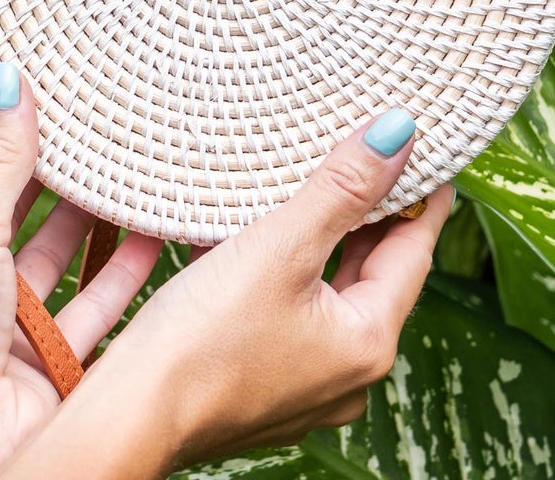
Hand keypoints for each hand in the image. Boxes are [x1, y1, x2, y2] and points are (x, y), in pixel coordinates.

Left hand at [0, 65, 162, 479]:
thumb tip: (4, 80)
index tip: (4, 75)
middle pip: (6, 211)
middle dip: (42, 166)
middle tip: (81, 111)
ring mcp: (6, 326)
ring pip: (56, 256)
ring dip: (89, 215)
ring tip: (125, 159)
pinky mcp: (51, 361)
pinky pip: (95, 304)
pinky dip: (125, 270)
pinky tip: (156, 229)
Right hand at [0, 109, 451, 476]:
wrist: (127, 418)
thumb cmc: (201, 340)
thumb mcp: (279, 248)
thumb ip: (341, 189)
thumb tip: (397, 136)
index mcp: (368, 344)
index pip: (414, 251)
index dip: (422, 196)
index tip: (427, 153)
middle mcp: (348, 377)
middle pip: (375, 276)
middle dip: (373, 217)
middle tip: (373, 157)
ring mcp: (305, 389)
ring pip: (332, 297)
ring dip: (329, 244)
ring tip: (322, 188)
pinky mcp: (263, 388)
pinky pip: (296, 319)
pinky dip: (293, 277)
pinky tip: (268, 244)